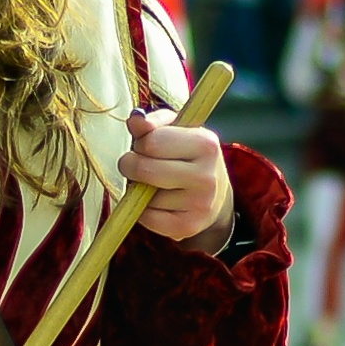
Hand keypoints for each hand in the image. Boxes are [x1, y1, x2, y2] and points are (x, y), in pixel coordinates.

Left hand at [122, 112, 239, 254]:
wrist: (214, 194)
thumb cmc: (186, 154)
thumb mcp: (175, 130)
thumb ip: (152, 123)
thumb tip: (135, 119)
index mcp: (206, 144)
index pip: (151, 142)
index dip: (141, 143)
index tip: (146, 146)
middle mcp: (207, 176)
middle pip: (144, 169)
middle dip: (130, 165)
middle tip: (137, 165)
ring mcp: (199, 204)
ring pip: (143, 195)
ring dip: (138, 189)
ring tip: (153, 184)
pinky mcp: (187, 227)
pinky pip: (146, 218)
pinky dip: (142, 210)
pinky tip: (156, 202)